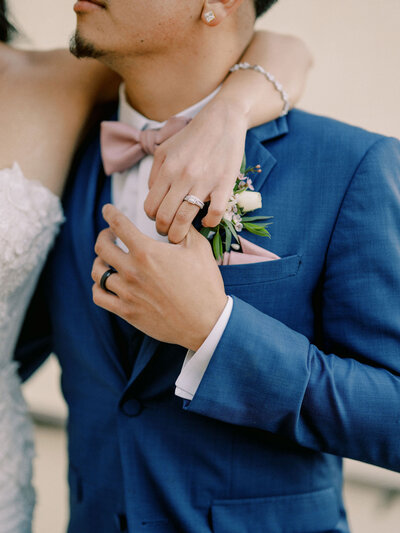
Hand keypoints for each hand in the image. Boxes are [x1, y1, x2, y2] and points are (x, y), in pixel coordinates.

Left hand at [92, 204, 227, 350]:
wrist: (206, 322)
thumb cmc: (204, 284)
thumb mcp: (199, 248)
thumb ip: (183, 229)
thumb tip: (174, 218)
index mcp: (147, 252)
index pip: (119, 225)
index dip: (110, 214)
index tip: (107, 209)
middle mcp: (132, 271)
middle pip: (102, 247)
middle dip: (104, 236)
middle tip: (109, 235)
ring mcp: (127, 292)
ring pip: (97, 271)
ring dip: (100, 261)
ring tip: (106, 259)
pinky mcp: (126, 312)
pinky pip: (99, 296)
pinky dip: (98, 286)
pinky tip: (105, 282)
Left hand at [144, 98, 246, 243]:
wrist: (223, 119)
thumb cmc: (192, 136)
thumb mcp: (165, 149)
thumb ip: (155, 174)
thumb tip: (153, 197)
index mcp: (167, 169)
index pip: (151, 206)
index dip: (153, 218)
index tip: (160, 220)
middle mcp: (182, 176)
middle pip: (165, 217)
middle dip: (164, 231)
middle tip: (169, 233)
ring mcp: (204, 181)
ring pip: (185, 219)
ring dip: (180, 234)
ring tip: (182, 237)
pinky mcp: (224, 184)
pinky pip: (215, 214)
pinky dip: (209, 224)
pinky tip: (206, 222)